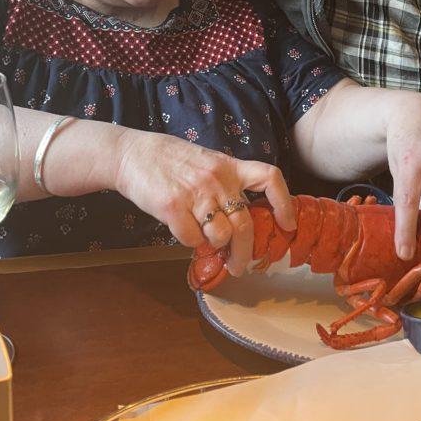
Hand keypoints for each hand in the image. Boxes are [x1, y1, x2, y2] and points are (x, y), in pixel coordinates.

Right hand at [114, 128, 295, 276]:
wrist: (133, 154)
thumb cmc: (172, 160)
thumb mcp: (208, 163)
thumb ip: (226, 185)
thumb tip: (241, 221)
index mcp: (229, 166)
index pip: (270, 177)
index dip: (284, 203)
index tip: (288, 224)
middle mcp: (217, 179)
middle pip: (245, 224)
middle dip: (245, 253)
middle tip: (240, 266)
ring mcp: (195, 192)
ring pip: (221, 235)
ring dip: (215, 246)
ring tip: (205, 242)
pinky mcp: (173, 206)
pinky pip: (192, 239)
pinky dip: (190, 242)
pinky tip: (183, 231)